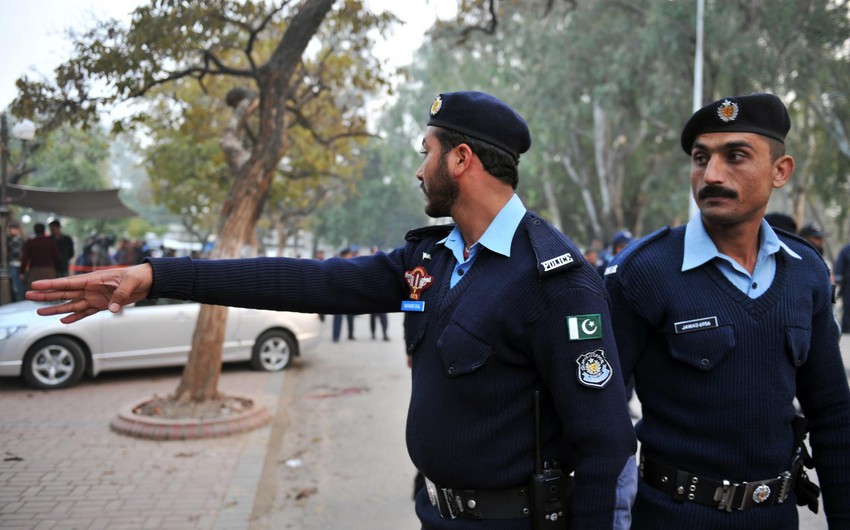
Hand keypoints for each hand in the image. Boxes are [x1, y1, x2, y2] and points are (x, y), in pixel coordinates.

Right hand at [25, 264, 153, 323]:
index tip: (36, 285)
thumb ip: (119, 295)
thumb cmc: (137, 276)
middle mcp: (91, 289)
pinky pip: (85, 312)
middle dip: (46, 295)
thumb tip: (112, 308)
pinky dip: (75, 317)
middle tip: (29, 296)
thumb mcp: (130, 283)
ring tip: (40, 312)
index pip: (68, 282)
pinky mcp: (103, 305)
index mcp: (94, 279)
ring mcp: (95, 297)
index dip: (51, 284)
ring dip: (56, 309)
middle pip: (64, 293)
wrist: (147, 281)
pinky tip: (63, 321)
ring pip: (71, 304)